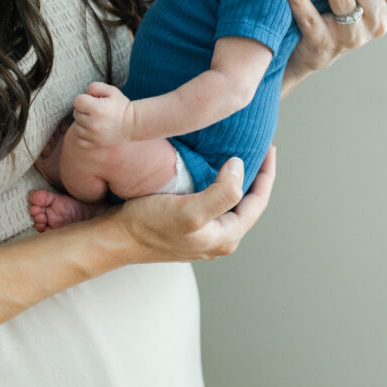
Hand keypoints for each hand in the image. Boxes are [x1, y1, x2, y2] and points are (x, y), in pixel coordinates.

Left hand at [72, 81, 133, 146]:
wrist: (133, 124)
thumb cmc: (121, 105)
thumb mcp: (111, 90)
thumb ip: (95, 87)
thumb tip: (85, 95)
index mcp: (96, 109)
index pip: (77, 101)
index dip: (84, 99)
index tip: (93, 101)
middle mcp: (93, 123)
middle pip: (76, 113)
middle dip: (84, 110)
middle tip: (96, 110)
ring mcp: (93, 135)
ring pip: (77, 126)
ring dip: (83, 122)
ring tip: (95, 120)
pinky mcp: (95, 144)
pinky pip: (80, 139)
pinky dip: (83, 135)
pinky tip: (92, 130)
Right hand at [112, 147, 275, 262]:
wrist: (117, 238)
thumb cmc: (150, 225)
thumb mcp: (191, 210)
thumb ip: (222, 192)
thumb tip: (240, 168)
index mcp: (225, 236)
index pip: (258, 202)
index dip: (267, 174)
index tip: (269, 148)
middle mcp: (218, 238)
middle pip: (247, 202)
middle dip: (256, 176)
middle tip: (258, 148)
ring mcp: (203, 233)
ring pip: (231, 201)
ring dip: (238, 179)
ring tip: (239, 154)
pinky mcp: (189, 225)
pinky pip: (214, 201)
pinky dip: (220, 183)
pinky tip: (212, 169)